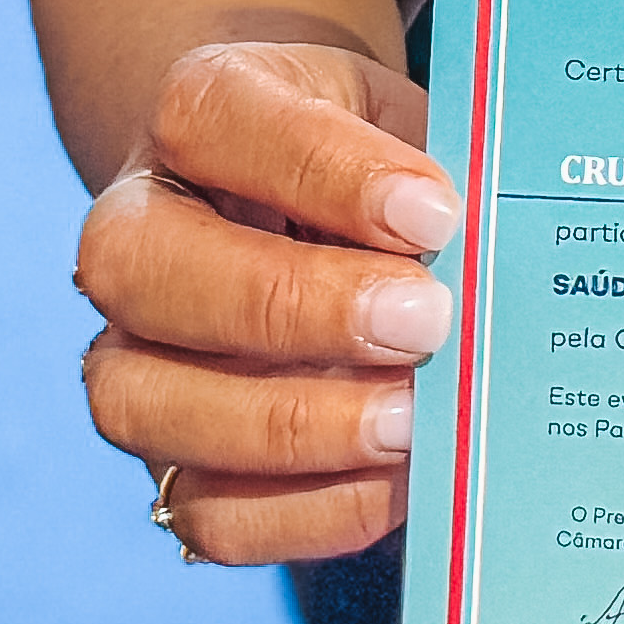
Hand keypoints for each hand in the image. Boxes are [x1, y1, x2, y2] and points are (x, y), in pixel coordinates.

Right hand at [71, 37, 457, 564]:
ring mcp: (130, 349)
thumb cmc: (372, 167)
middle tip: (424, 323)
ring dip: (288, 424)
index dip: (325, 171)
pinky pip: (203, 508)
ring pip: (141, 399)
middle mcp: (134, 229)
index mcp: (198, 112)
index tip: (434, 212)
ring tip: (411, 423)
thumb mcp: (408, 125)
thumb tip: (492, 254)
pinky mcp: (170, 453)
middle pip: (145, 266)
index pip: (217, 119)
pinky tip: (396, 484)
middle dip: (293, 305)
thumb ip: (436, 169)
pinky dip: (304, 510)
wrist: (309, 214)